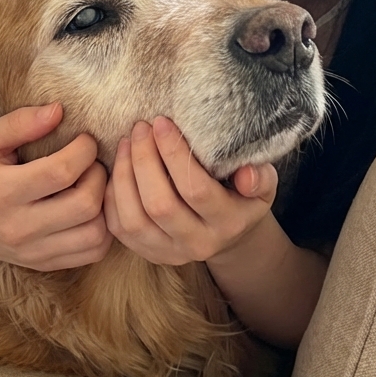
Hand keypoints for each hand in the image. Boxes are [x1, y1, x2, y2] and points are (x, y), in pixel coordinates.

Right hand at [0, 102, 112, 269]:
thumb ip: (20, 122)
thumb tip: (59, 110)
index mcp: (2, 193)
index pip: (61, 172)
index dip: (84, 150)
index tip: (84, 139)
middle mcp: (19, 228)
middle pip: (85, 205)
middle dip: (99, 176)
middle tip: (91, 163)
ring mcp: (32, 252)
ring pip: (94, 234)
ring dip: (105, 206)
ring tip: (92, 186)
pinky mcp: (42, 264)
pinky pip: (91, 252)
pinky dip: (102, 230)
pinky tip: (90, 210)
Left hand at [103, 116, 277, 265]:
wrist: (230, 234)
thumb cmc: (242, 195)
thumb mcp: (262, 185)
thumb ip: (260, 177)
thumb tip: (247, 173)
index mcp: (228, 223)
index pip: (195, 189)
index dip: (174, 154)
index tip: (162, 123)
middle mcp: (198, 243)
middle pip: (159, 205)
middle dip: (144, 160)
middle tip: (141, 128)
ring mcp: (169, 253)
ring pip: (133, 218)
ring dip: (124, 175)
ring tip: (127, 142)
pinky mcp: (147, 253)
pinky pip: (119, 227)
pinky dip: (113, 194)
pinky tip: (119, 167)